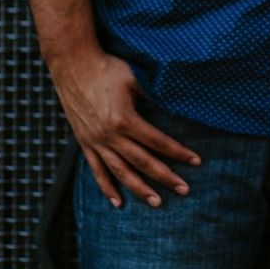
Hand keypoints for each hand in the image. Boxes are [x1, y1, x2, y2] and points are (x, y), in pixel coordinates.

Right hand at [49, 47, 200, 208]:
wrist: (73, 65)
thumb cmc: (107, 68)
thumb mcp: (134, 78)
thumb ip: (153, 94)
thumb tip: (176, 103)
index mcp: (124, 119)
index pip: (157, 141)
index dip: (178, 152)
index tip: (196, 161)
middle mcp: (110, 135)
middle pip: (143, 162)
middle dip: (165, 177)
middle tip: (184, 190)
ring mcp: (96, 142)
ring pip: (121, 172)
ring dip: (139, 189)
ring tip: (157, 203)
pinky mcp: (85, 143)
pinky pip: (97, 170)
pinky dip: (107, 187)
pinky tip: (118, 202)